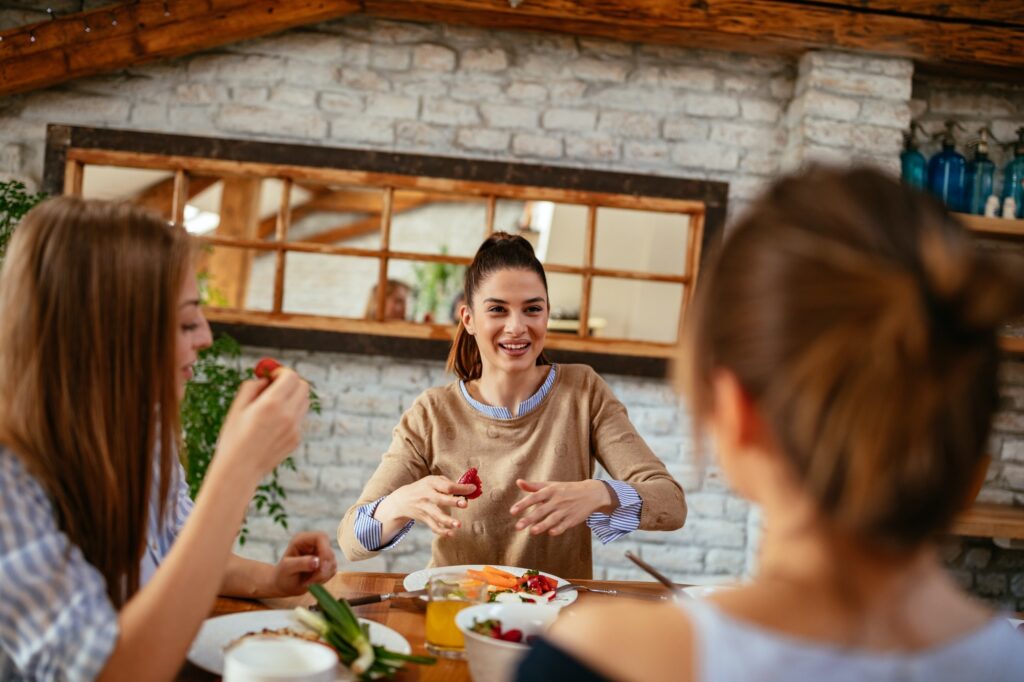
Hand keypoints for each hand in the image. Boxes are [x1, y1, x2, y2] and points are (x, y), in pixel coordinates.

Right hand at [213, 368, 309, 484]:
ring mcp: (295, 428)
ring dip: (293, 398)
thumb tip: (265, 378)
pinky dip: (290, 415)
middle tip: (276, 387)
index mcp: (272, 403)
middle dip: (291, 383)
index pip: (291, 376)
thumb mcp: (237, 407)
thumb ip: (252, 386)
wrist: (240, 469)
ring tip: (272, 407)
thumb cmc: (234, 437)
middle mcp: (288, 414)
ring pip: (304, 402)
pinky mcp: (296, 439)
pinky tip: (272, 426)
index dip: (281, 372)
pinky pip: (299, 419)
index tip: (272, 375)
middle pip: (303, 387)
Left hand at [271, 532, 336, 595]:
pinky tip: (312, 582)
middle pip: (329, 551)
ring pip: (332, 563)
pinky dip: (324, 579)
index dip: (325, 550)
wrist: (283, 585)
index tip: (320, 567)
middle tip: (312, 580)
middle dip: (323, 568)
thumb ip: (301, 563)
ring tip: (307, 582)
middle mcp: (314, 544)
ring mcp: (321, 554)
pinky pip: (332, 571)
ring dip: (322, 576)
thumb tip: (317, 562)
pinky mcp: (325, 564)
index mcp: (303, 540)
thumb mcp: (287, 568)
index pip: (321, 537)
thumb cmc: (282, 575)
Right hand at [375, 476, 476, 536]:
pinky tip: (451, 534)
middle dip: (453, 502)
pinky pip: (433, 526)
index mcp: (431, 483)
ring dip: (447, 521)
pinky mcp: (424, 518)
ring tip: (458, 525)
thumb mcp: (432, 480)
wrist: (403, 500)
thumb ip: (448, 483)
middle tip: (465, 504)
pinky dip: (441, 531)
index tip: (473, 489)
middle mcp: (428, 495)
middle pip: (441, 499)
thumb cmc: (423, 488)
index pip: (447, 486)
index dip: (460, 488)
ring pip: (436, 515)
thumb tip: (467, 486)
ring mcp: (425, 508)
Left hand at [509, 479, 614, 535]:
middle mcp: (557, 500)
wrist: (591, 493)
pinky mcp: (573, 519)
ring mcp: (565, 510)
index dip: (523, 504)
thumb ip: (534, 486)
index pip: (534, 497)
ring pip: (553, 519)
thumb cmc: (566, 489)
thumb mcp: (551, 485)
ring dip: (543, 525)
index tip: (512, 512)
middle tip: (517, 527)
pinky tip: (551, 533)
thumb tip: (518, 482)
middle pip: (541, 510)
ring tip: (532, 531)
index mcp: (550, 491)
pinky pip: (564, 525)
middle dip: (529, 519)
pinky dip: (558, 529)